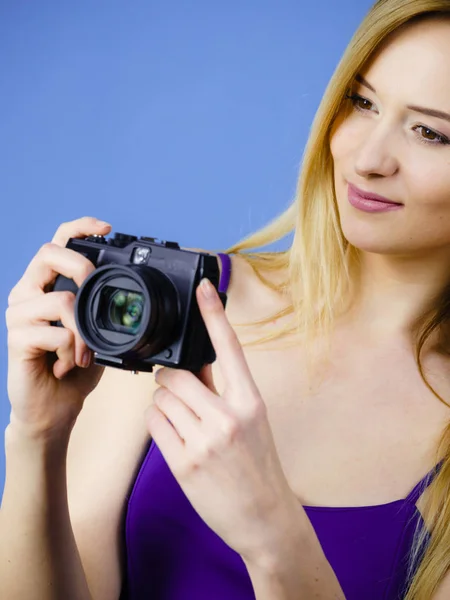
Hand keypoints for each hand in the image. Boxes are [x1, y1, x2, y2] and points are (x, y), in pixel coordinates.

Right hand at [5, 216, 110, 440]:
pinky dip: (72, 352)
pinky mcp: (16, 339)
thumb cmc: (76, 369)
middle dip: (82, 269)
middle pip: (49, 253)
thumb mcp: (97, 332)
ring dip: (83, 331)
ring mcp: (18, 315)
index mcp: (47, 286)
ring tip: (85, 354)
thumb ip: (103, 309)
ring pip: (61, 300)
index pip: (57, 243)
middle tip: (96, 295)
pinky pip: (55, 333)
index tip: (106, 228)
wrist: (54, 409)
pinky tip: (68, 366)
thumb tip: (134, 292)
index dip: (79, 228)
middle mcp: (27, 294)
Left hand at [145, 277, 299, 563]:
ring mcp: (205, 442)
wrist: (264, 517)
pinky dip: (158, 424)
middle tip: (179, 391)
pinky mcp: (184, 463)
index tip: (204, 287)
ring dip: (164, 403)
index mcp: (251, 401)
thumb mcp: (251, 420)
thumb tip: (195, 362)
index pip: (230, 348)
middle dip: (170, 379)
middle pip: (176, 375)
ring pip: (160, 399)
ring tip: (182, 419)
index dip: (215, 314)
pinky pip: (154, 425)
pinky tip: (174, 435)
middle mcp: (228, 417)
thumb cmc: (258, 465)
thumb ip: (223, 389)